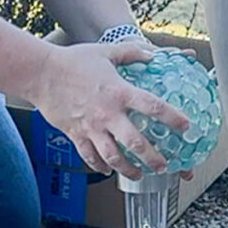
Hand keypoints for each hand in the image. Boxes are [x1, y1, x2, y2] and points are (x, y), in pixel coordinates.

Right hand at [32, 41, 190, 179]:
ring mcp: (91, 127)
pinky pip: (90, 156)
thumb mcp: (106, 51)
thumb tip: (151, 55)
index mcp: (119, 92)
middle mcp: (107, 114)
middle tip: (164, 165)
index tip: (186, 127)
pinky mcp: (75, 135)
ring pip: (113, 157)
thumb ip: (132, 53)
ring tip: (139, 175)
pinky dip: (100, 166)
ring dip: (128, 169)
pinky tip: (108, 170)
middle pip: (135, 143)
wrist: (41, 74)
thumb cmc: (73, 61)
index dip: (173, 119)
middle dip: (152, 157)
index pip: (153, 107)